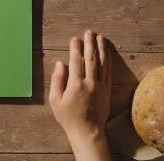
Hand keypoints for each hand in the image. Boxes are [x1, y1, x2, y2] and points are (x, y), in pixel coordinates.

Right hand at [49, 30, 111, 160]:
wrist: (88, 131)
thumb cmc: (68, 117)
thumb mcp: (55, 100)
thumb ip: (57, 80)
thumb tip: (60, 64)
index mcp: (75, 85)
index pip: (75, 61)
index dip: (75, 48)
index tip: (75, 38)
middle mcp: (89, 83)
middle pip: (90, 58)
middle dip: (89, 43)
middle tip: (89, 32)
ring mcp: (100, 86)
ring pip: (102, 63)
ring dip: (101, 48)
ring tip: (100, 37)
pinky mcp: (107, 90)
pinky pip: (108, 71)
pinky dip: (108, 60)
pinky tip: (108, 52)